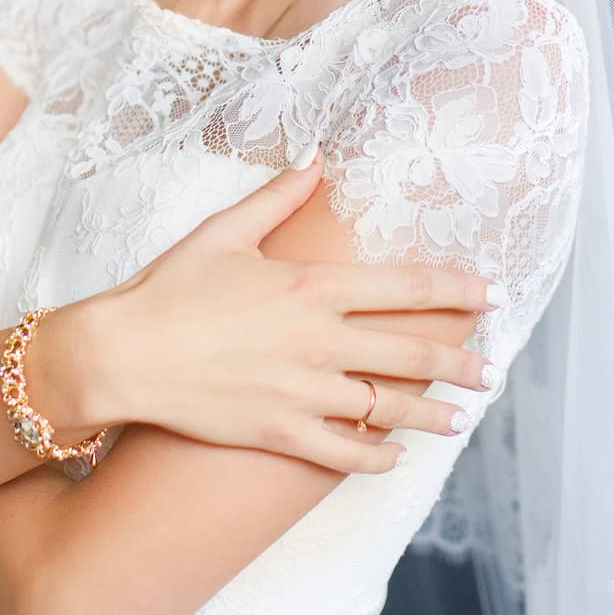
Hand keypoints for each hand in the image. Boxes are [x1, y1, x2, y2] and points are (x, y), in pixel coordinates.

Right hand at [78, 148, 503, 474]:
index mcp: (312, 287)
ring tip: (461, 418)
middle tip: (490, 368)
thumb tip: (317, 156)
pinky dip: (377, 457)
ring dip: (432, 414)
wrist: (123, 355)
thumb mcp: (225, 231)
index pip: (405, 289)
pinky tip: (396, 456)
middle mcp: (319, 342)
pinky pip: (345, 454)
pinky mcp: (280, 434)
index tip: (489, 294)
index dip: (456, 291)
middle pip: (411, 354)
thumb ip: (280, 195)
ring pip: (388, 409)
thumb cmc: (170, 289)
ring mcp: (303, 394)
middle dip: (459, 361)